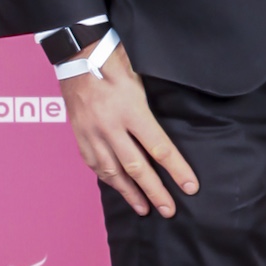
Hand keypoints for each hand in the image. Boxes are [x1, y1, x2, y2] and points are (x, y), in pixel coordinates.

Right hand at [60, 44, 197, 216]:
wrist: (75, 55)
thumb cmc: (113, 61)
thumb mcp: (140, 77)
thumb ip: (153, 106)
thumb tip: (173, 130)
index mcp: (131, 110)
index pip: (159, 148)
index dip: (177, 170)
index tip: (190, 187)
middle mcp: (110, 126)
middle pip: (136, 167)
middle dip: (155, 192)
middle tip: (169, 210)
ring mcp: (92, 133)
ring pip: (113, 171)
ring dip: (130, 193)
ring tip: (144, 208)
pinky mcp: (79, 135)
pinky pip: (95, 164)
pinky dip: (108, 179)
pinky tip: (118, 188)